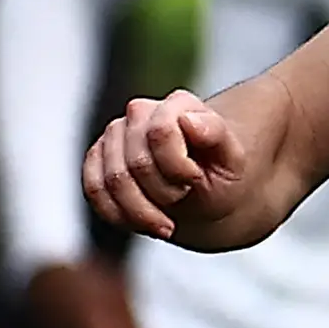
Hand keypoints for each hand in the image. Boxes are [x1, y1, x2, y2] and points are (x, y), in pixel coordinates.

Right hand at [84, 90, 255, 243]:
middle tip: (184, 198)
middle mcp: (141, 112)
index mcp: (178, 105)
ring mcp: (115, 134)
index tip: (195, 181)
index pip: (160, 133)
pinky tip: (144, 222)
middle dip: (163, 193)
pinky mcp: (98, 158)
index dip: (179, 169)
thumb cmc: (222, 174)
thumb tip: (188, 119)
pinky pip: (95, 190)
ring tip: (167, 219)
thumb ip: (215, 134)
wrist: (209, 187)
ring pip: (111, 180)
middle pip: (135, 163)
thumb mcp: (233, 160)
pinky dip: (120, 215)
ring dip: (141, 210)